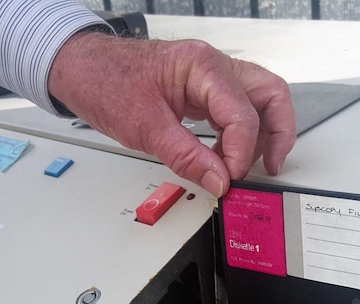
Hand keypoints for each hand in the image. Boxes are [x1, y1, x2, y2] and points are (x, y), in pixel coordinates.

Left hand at [47, 31, 296, 196]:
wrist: (82, 70)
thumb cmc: (106, 83)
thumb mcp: (145, 128)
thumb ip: (187, 157)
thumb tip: (219, 181)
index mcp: (201, 65)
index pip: (242, 112)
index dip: (242, 151)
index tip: (231, 178)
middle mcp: (213, 66)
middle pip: (270, 95)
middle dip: (277, 133)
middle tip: (271, 167)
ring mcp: (211, 77)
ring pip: (259, 101)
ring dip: (260, 135)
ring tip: (242, 167)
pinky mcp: (204, 89)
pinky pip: (236, 110)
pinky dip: (238, 135)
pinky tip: (224, 158)